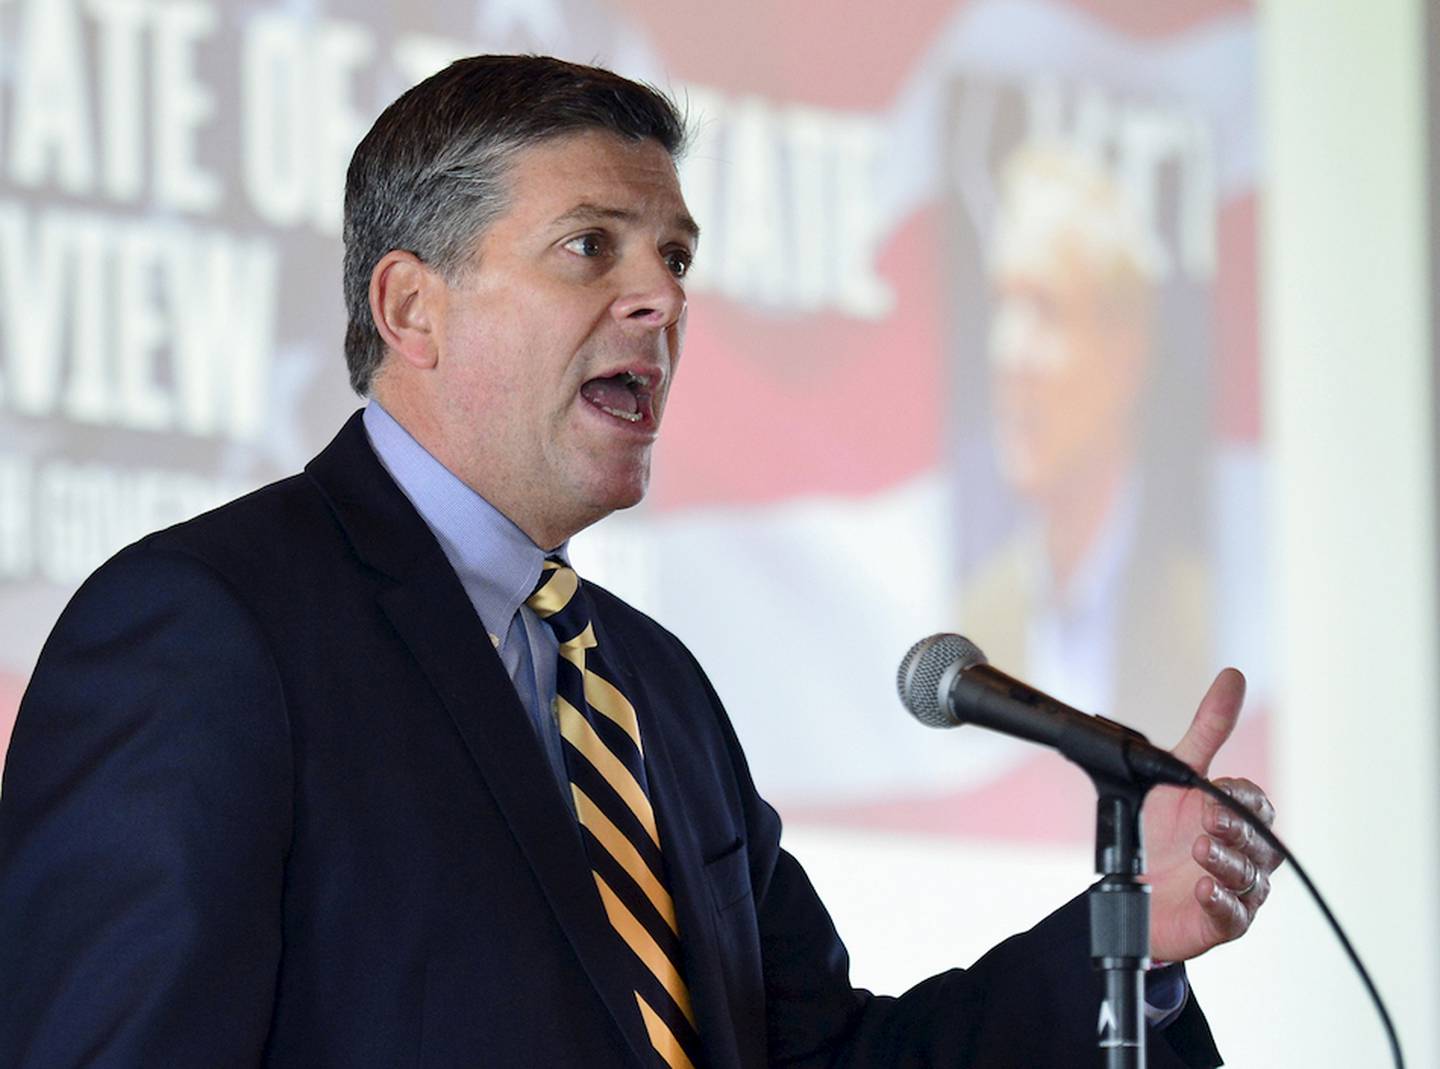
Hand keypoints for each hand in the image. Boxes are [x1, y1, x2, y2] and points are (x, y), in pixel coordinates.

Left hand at [1143, 668, 1281, 962]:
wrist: (1129, 889)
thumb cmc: (1160, 831)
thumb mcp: (1176, 775)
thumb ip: (1208, 730)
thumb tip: (1234, 676)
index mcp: (1238, 817)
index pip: (1256, 803)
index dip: (1240, 796)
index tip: (1215, 789)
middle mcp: (1245, 854)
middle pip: (1260, 842)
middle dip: (1235, 829)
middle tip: (1208, 817)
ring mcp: (1236, 890)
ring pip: (1249, 878)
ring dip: (1226, 862)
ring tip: (1199, 850)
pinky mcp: (1221, 923)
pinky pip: (1234, 917)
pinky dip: (1222, 902)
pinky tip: (1204, 889)